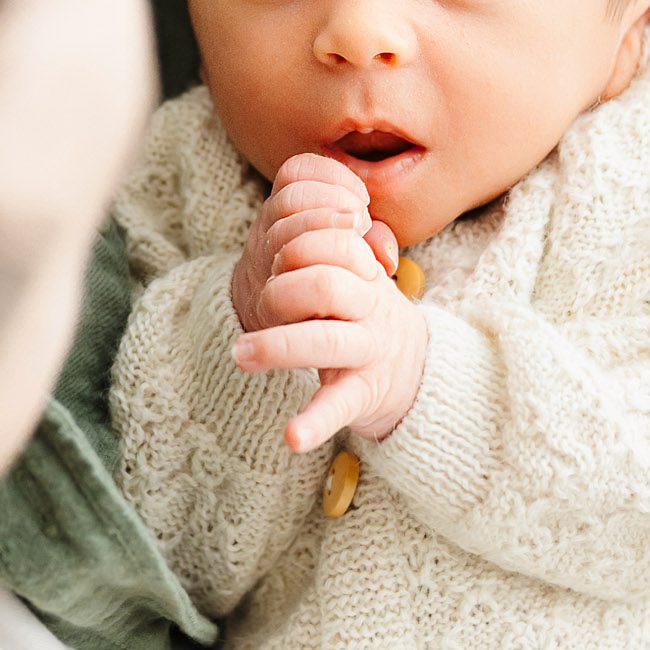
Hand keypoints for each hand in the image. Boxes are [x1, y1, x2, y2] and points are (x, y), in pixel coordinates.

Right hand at [231, 154, 397, 334]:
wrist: (280, 326)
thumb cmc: (323, 279)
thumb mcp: (346, 250)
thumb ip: (368, 242)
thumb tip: (387, 255)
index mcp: (284, 211)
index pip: (295, 172)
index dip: (331, 175)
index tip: (363, 201)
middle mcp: (267, 232)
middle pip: (290, 199)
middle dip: (335, 203)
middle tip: (361, 224)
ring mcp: (263, 266)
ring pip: (281, 233)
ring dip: (327, 234)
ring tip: (358, 252)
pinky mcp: (265, 302)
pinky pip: (277, 283)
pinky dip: (315, 276)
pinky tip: (339, 282)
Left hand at [232, 155, 424, 451]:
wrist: (409, 366)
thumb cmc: (363, 307)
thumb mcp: (358, 264)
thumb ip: (343, 233)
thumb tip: (348, 211)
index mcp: (362, 271)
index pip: (332, 239)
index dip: (299, 239)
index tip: (282, 253)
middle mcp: (369, 308)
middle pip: (325, 285)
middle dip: (284, 289)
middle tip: (260, 301)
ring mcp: (366, 352)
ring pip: (325, 342)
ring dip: (278, 346)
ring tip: (240, 354)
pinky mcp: (361, 394)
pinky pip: (336, 406)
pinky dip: (313, 423)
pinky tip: (291, 438)